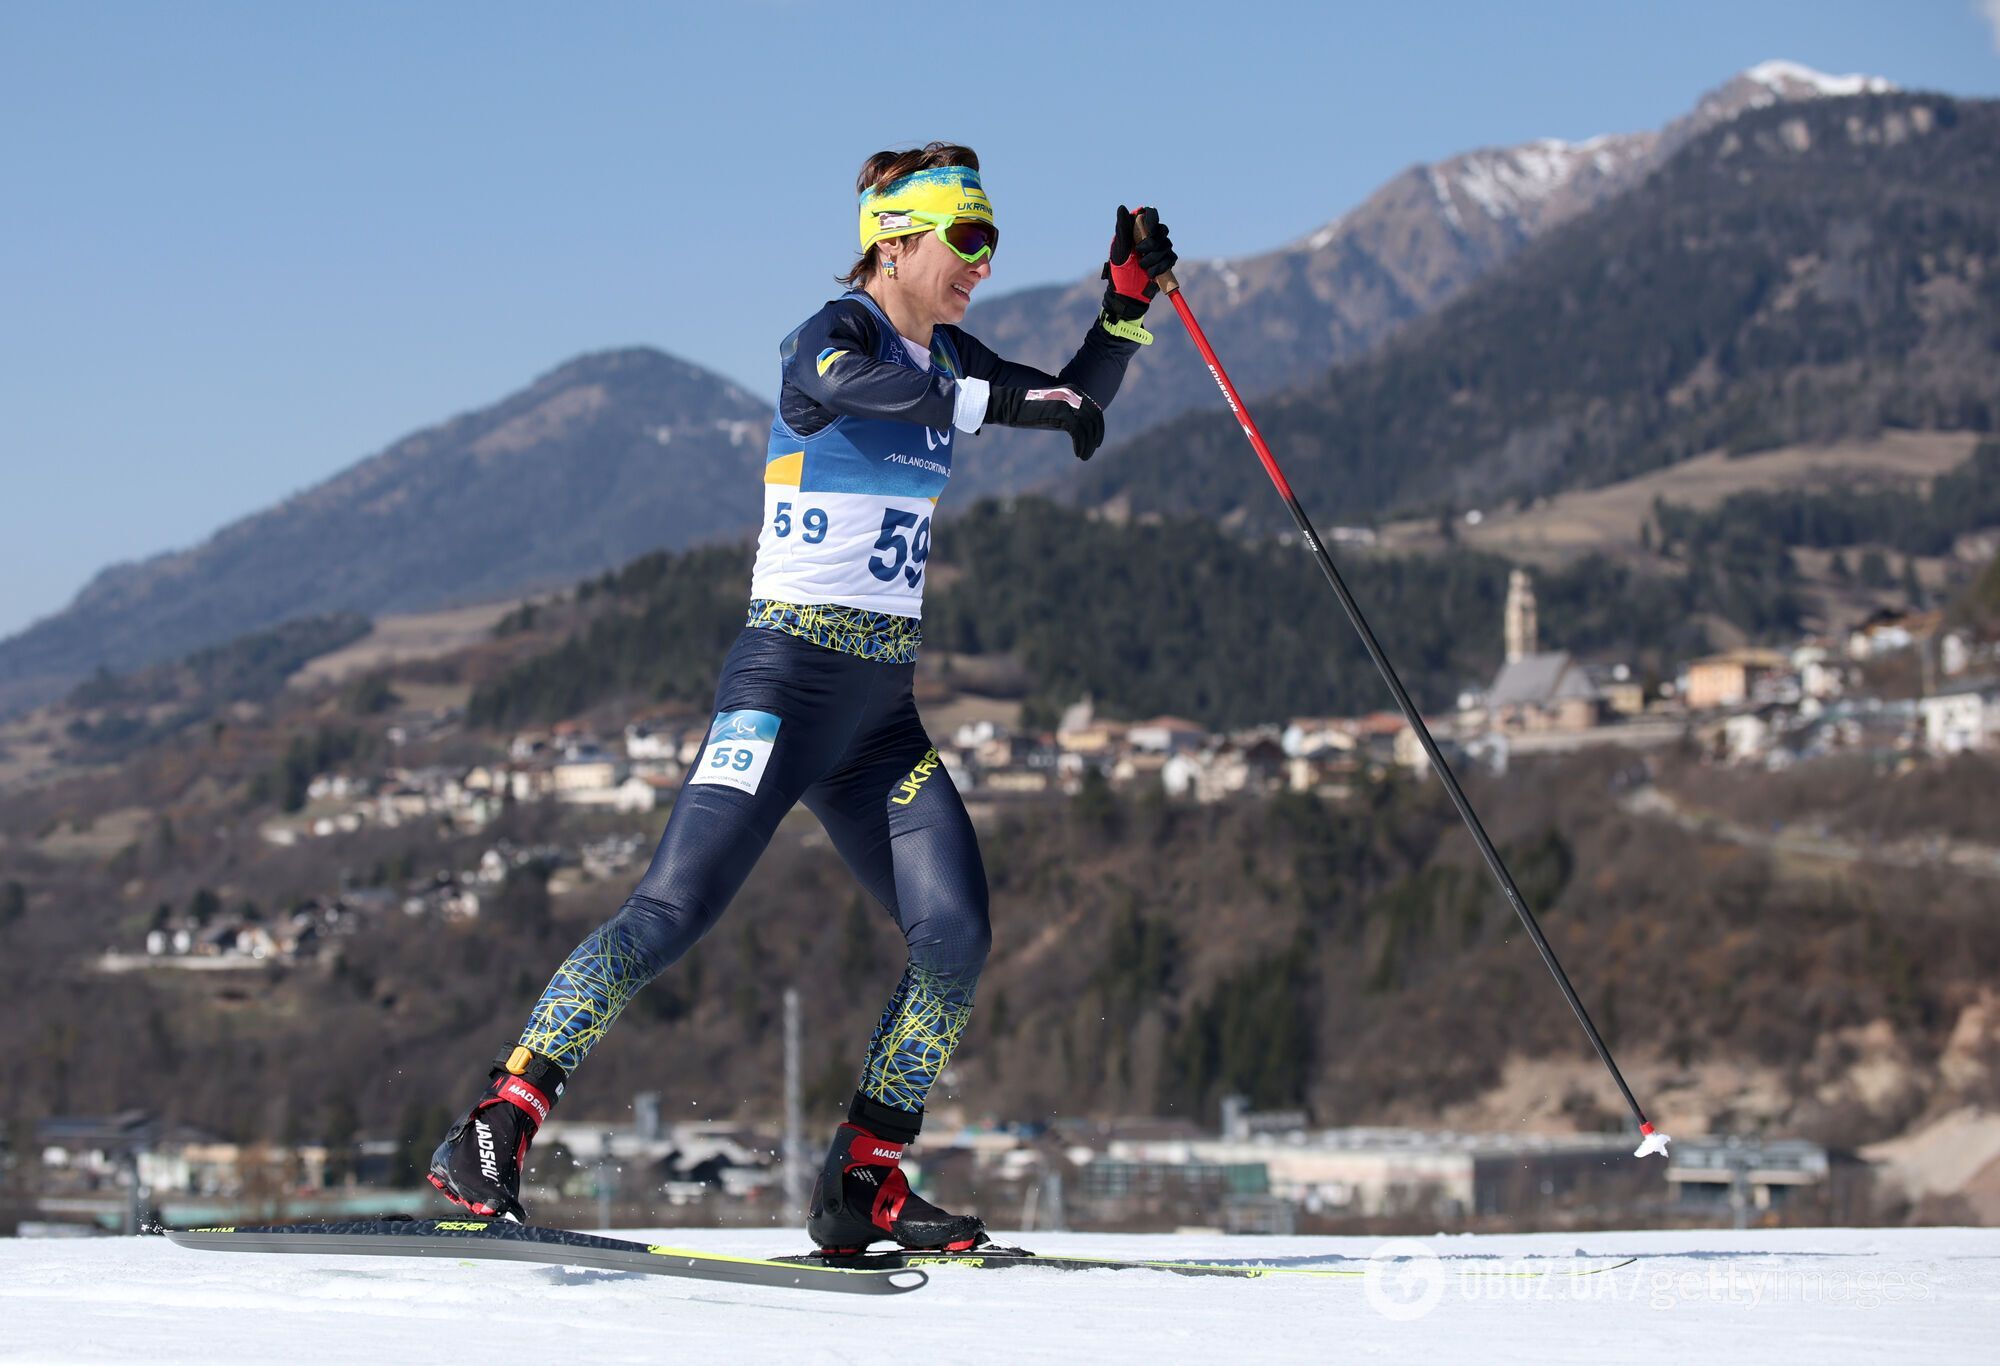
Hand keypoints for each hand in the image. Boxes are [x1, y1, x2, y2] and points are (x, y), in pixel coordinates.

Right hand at [985, 384, 1105, 460]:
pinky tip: (1078, 453)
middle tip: (1091, 450)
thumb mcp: (1053, 408)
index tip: (1096, 442)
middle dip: (1095, 437)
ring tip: (1084, 456)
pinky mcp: (1061, 413)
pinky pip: (1078, 432)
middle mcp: (1074, 394)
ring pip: (1087, 427)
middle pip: (1094, 418)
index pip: (1095, 410)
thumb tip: (1079, 428)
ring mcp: (1068, 402)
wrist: (1012, 405)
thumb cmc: (1030, 409)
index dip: (1098, 428)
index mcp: (1074, 390)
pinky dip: (1081, 444)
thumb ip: (1067, 413)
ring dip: (1088, 444)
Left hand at [1102, 205, 1176, 323]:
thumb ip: (1122, 229)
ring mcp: (1159, 249)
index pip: (1150, 214)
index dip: (1152, 219)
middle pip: (1162, 229)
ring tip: (1143, 268)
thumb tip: (1122, 207)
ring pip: (1167, 245)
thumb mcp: (1119, 250)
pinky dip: (1162, 267)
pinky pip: (1171, 258)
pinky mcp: (1166, 261)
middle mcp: (1149, 237)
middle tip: (1140, 253)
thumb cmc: (1119, 273)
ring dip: (1155, 258)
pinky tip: (1152, 274)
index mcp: (1136, 231)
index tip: (1149, 229)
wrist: (1128, 295)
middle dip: (1152, 243)